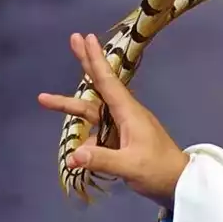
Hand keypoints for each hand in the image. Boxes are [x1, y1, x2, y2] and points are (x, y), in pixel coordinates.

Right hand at [38, 33, 189, 208]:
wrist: (179, 184)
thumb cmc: (159, 170)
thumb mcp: (130, 166)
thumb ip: (101, 160)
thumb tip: (73, 155)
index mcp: (129, 113)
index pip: (108, 82)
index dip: (95, 60)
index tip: (86, 37)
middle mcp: (124, 115)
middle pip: (99, 86)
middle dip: (86, 63)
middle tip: (73, 39)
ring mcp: (122, 127)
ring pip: (91, 111)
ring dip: (69, 106)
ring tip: (43, 99)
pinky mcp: (120, 140)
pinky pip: (96, 134)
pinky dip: (86, 142)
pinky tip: (79, 159)